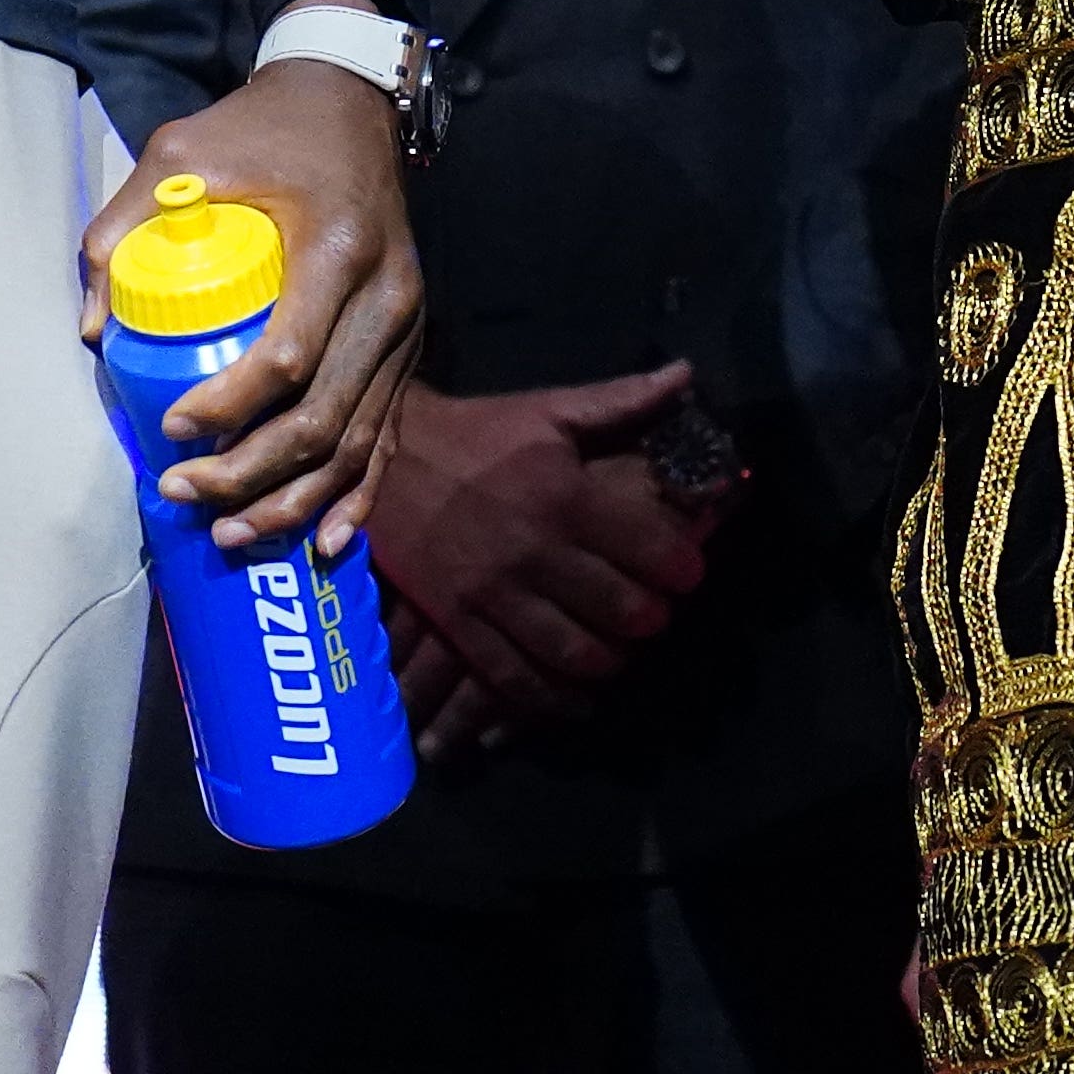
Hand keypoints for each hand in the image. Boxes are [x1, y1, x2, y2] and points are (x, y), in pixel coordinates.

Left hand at [87, 58, 422, 558]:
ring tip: (231, 533)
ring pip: (357, 443)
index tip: (171, 430)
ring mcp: (407, 328)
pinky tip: (327, 544)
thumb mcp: (180, 151)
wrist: (350, 99)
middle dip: (249, 475)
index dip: (228, 409)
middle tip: (183, 493)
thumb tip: (94, 331)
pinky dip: (358, 496)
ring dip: (294, 501)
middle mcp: (386, 297)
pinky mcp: (409, 346)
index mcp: (337, 248)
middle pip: (322, 419)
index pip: (288, 358)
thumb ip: (124, 226)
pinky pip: (388, 437)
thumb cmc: (262, 128)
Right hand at [358, 368, 718, 756]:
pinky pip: (512, 675)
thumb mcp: (548, 410)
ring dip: (609, 659)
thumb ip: (621, 401)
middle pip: (619, 608)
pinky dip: (550, 696)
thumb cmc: (476, 434)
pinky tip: (574, 698)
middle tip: (656, 614)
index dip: (682, 568)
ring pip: (572, 650)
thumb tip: (686, 375)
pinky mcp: (459, 622)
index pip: (648, 548)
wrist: (383, 459)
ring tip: (619, 650)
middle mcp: (536, 551)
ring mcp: (494, 594)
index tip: (690, 574)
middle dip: (651, 618)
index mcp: (565, 496)